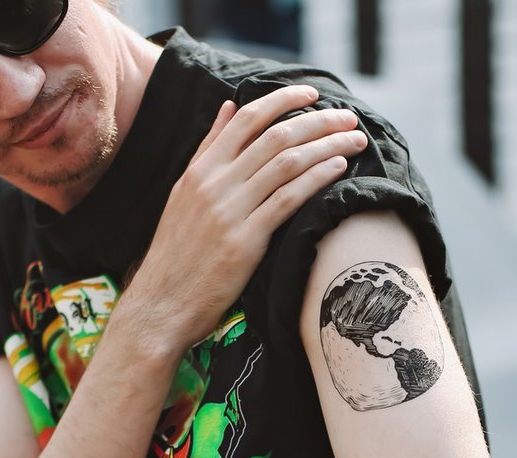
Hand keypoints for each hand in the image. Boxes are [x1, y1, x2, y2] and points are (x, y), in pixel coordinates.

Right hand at [122, 84, 367, 355]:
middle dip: (318, 122)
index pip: (247, 119)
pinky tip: (338, 169)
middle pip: (274, 137)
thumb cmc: (176, 257)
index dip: (283, 101)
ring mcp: (228, 211)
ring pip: (286, 163)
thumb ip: (208, 152)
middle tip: (349, 117)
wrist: (161, 305)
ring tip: (355, 141)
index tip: (312, 94)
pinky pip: (287, 199)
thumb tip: (229, 107)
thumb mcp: (184, 196)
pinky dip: (317, 179)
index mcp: (200, 171)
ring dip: (326, 147)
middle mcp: (213, 184)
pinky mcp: (243, 242)